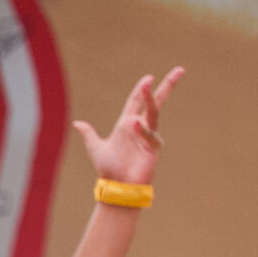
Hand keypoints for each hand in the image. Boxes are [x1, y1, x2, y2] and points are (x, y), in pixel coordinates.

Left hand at [75, 67, 183, 187]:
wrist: (117, 186)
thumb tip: (77, 123)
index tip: (150, 77)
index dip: (142, 89)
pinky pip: (151, 134)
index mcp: (126, 124)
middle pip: (156, 102)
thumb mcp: (96, 148)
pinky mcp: (154, 147)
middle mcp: (140, 126)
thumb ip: (89, 134)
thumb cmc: (108, 168)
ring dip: (151, 99)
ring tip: (148, 84)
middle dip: (167, 86)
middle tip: (180, 70)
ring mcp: (149, 136)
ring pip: (154, 113)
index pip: (136, 101)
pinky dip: (143, 129)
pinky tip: (135, 123)